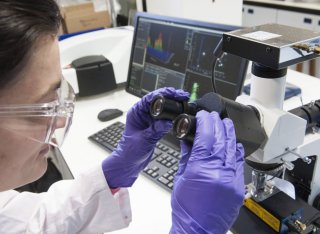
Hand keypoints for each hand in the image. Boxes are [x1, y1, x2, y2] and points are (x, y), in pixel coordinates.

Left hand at [102, 87, 188, 187]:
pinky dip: (172, 114)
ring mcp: (149, 120)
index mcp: (136, 112)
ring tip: (184, 101)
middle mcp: (142, 114)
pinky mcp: (154, 126)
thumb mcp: (144, 140)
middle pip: (158, 100)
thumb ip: (156, 130)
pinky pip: (165, 116)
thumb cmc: (129, 152)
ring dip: (173, 104)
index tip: (174, 92)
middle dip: (171, 96)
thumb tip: (168, 121)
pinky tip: (180, 113)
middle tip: (183, 95)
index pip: (149, 98)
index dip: (162, 93)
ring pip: (162, 107)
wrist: (129, 163)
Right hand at [170, 110, 244, 233]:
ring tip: (225, 123)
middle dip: (217, 124)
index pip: (206, 136)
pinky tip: (233, 142)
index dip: (205, 122)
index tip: (204, 115)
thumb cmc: (186, 209)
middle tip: (213, 116)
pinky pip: (239, 162)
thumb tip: (189, 139)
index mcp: (201, 168)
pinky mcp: (239, 186)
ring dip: (228, 133)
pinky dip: (236, 149)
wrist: (198, 230)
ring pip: (232, 148)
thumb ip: (186, 155)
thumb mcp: (180, 177)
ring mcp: (231, 179)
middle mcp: (219, 172)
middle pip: (221, 139)